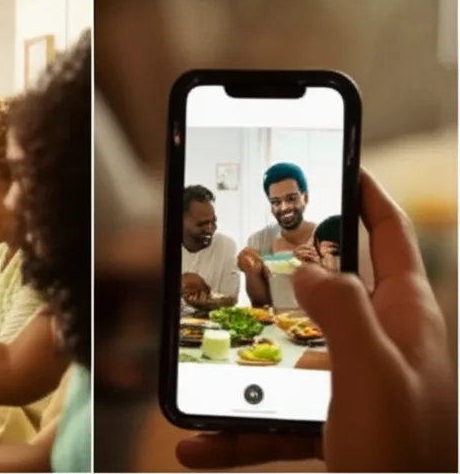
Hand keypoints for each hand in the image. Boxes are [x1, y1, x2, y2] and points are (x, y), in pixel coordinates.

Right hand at [177, 170, 457, 471]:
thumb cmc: (405, 459)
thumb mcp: (373, 376)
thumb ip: (343, 314)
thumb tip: (308, 268)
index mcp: (406, 322)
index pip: (388, 237)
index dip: (364, 195)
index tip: (335, 162)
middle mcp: (382, 348)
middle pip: (329, 290)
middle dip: (285, 270)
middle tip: (245, 247)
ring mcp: (355, 390)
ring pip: (290, 360)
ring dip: (245, 364)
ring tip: (204, 360)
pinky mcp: (333, 430)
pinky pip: (273, 420)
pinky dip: (236, 431)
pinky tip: (200, 442)